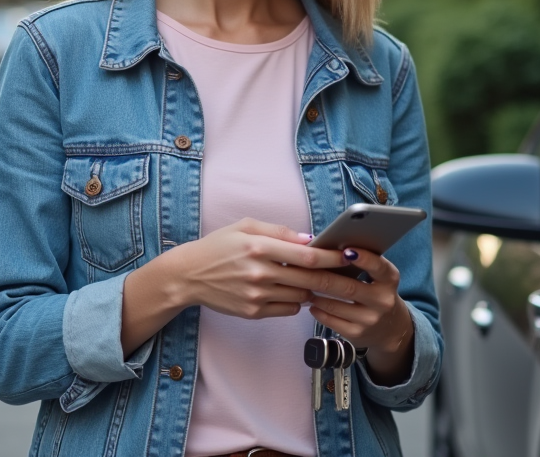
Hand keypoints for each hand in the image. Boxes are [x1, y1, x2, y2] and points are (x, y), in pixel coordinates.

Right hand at [173, 218, 347, 318]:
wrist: (188, 275)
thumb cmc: (217, 247)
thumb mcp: (244, 227)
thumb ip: (278, 231)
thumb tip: (309, 240)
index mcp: (258, 247)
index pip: (307, 256)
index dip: (332, 258)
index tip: (348, 256)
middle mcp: (259, 273)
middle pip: (310, 280)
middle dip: (335, 279)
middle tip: (351, 276)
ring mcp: (256, 295)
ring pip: (302, 296)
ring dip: (314, 290)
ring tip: (320, 282)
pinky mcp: (253, 312)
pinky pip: (288, 309)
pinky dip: (296, 301)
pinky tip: (293, 291)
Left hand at [306, 246, 413, 382]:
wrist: (389, 329)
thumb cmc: (374, 292)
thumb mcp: (377, 277)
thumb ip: (360, 262)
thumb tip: (326, 247)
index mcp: (389, 280)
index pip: (378, 267)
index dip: (363, 259)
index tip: (345, 250)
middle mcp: (383, 300)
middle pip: (348, 287)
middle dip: (321, 277)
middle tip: (301, 267)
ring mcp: (370, 319)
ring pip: (336, 305)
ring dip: (315, 294)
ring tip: (302, 285)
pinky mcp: (358, 334)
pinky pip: (332, 321)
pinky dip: (318, 311)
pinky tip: (311, 304)